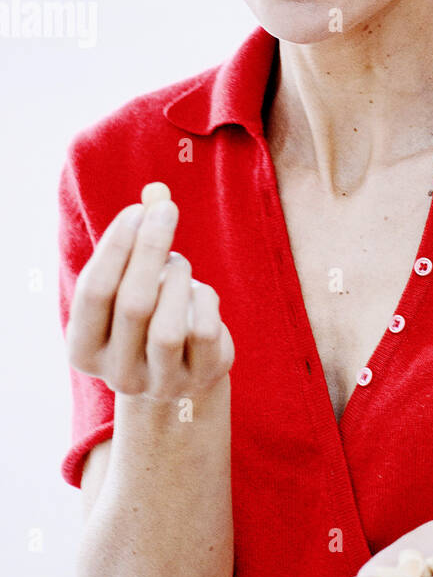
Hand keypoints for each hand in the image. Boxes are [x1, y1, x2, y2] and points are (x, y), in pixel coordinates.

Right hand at [65, 182, 234, 403]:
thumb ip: (137, 237)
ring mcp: (159, 384)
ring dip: (177, 279)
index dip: (116, 247)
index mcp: (83, 349)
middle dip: (151, 249)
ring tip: (178, 263)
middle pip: (133, 304)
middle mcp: (117, 375)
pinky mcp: (200, 378)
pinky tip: (198, 293)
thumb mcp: (132, 280)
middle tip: (166, 209)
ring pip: (168, 327)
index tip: (137, 210)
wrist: (180, 370)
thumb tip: (156, 192)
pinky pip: (204, 331)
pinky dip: (204, 298)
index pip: (94, 292)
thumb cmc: (147, 314)